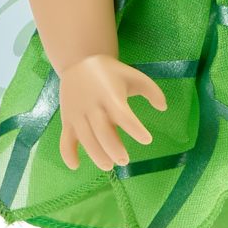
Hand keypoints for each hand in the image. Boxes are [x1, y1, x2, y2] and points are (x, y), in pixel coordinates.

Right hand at [58, 53, 167, 171]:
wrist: (79, 61)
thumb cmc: (111, 74)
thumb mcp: (134, 76)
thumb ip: (152, 91)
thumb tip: (163, 108)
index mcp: (110, 95)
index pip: (122, 114)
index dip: (134, 128)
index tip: (147, 139)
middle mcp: (93, 105)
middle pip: (102, 130)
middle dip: (114, 148)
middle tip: (125, 160)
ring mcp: (77, 113)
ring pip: (85, 138)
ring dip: (96, 154)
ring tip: (108, 165)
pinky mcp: (67, 120)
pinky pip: (64, 139)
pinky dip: (67, 153)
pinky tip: (75, 166)